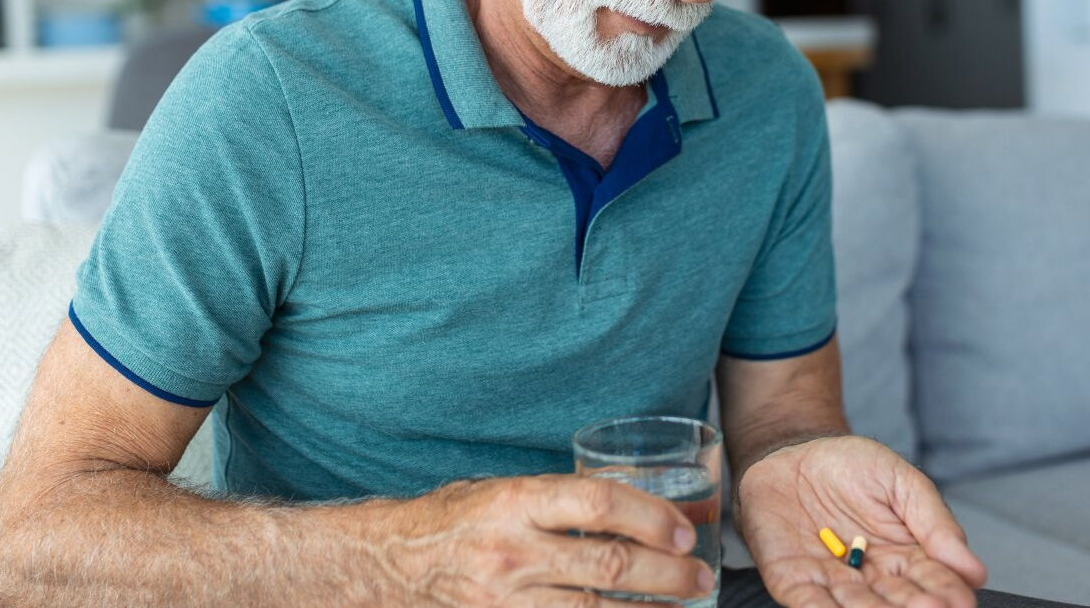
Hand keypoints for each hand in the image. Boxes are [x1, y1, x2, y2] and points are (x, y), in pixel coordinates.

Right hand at [385, 474, 716, 605]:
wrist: (390, 564)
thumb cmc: (457, 520)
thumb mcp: (504, 493)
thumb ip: (562, 501)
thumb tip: (637, 510)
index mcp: (515, 502)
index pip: (598, 504)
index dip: (652, 518)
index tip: (685, 531)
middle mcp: (510, 552)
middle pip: (609, 565)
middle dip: (667, 574)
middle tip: (700, 575)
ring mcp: (503, 600)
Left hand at [736, 436, 986, 607]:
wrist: (794, 454)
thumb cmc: (850, 466)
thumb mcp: (900, 482)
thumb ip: (934, 521)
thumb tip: (973, 569)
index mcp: (906, 557)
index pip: (933, 580)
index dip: (948, 591)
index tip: (961, 602)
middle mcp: (872, 578)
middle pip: (898, 601)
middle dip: (914, 607)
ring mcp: (832, 581)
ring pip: (856, 607)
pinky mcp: (793, 580)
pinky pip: (807, 602)